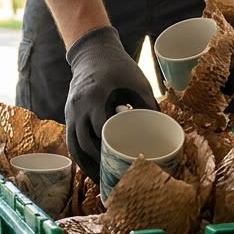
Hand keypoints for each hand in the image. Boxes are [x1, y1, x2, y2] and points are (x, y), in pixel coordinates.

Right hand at [64, 26, 156, 178]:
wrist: (93, 52)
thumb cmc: (119, 68)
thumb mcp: (138, 83)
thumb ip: (148, 107)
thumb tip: (165, 132)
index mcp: (96, 98)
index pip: (102, 132)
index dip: (112, 151)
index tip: (125, 166)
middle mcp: (79, 107)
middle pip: (86, 145)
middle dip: (99, 165)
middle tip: (115, 180)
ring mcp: (70, 112)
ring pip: (75, 147)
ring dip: (87, 166)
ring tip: (102, 181)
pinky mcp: (68, 115)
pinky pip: (71, 141)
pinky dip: (80, 157)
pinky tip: (90, 168)